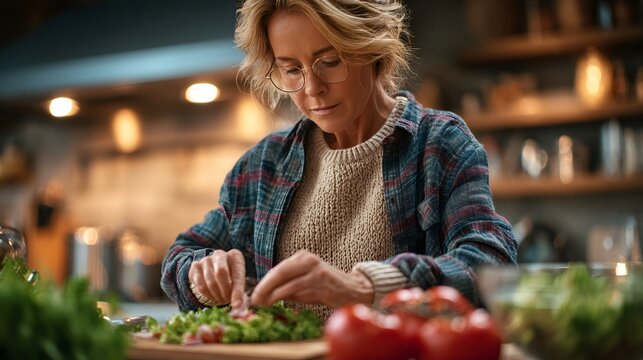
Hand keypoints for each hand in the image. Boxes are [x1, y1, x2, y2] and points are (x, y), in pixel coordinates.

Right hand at [188, 249, 245, 308]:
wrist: (213, 270)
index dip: (237, 291)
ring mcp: (206, 259)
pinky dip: (207, 295)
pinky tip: (212, 296)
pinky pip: (200, 285)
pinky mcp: (195, 266)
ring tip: (221, 299)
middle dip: (225, 291)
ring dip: (216, 295)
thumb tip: (238, 308)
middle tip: (227, 301)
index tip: (237, 305)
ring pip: (210, 281)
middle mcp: (220, 254)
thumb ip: (240, 292)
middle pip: (221, 273)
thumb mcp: (238, 282)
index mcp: (235, 256)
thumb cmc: (231, 278)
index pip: (237, 274)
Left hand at [250, 250, 373, 307]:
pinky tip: (276, 302)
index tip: (254, 295)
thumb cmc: (325, 288)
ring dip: (272, 294)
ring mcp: (316, 270)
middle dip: (265, 286)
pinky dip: (285, 296)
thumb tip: (264, 296)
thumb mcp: (305, 282)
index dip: (264, 282)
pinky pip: (299, 290)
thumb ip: (287, 286)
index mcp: (302, 257)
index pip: (278, 269)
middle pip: (280, 271)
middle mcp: (309, 260)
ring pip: (288, 281)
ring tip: (262, 303)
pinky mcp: (322, 282)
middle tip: (254, 299)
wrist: (353, 289)